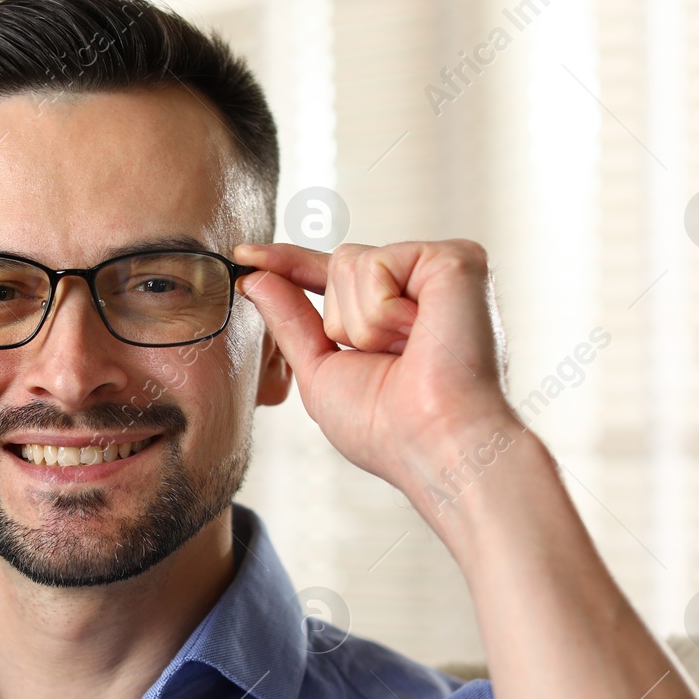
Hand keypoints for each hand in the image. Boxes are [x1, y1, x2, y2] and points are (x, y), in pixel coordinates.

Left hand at [233, 240, 513, 507]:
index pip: (332, 276)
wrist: (436, 444)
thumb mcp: (320, 371)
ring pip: (350, 261)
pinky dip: (381, 310)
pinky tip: (419, 335)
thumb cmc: (386, 427)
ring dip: (362, 323)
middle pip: (337, 263)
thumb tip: (253, 277)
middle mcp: (421, 285)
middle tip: (390, 360)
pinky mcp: (456, 259)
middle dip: (341, 322)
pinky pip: (376, 263)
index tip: (242, 254)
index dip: (288, 263)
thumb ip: (290, 320)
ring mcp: (440, 270)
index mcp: (394, 312)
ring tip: (408, 351)